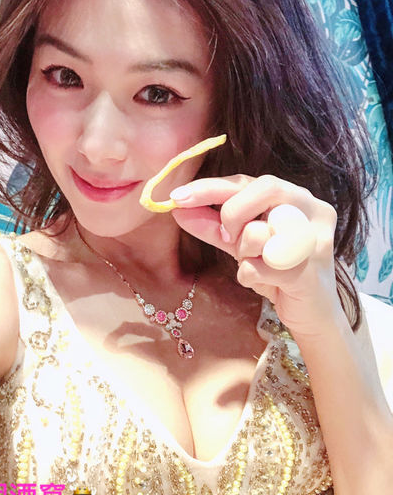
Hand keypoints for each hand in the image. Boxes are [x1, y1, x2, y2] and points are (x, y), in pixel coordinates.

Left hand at [170, 174, 346, 336]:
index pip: (249, 180)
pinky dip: (249, 276)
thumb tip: (178, 207)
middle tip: (228, 237)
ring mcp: (316, 240)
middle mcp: (313, 210)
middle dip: (233, 213)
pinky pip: (259, 268)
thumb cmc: (276, 273)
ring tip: (255, 263)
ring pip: (259, 231)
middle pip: (265, 188)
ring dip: (244, 253)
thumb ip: (213, 224)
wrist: (311, 314)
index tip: (178, 197)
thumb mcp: (241, 244)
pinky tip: (263, 282)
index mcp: (296, 197)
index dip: (210, 187)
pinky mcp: (309, 271)